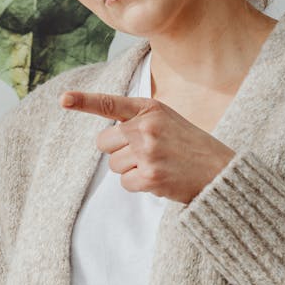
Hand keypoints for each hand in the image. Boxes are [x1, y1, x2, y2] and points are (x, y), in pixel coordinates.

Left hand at [60, 91, 234, 202]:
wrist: (221, 171)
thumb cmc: (190, 146)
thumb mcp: (167, 120)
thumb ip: (139, 120)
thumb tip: (107, 137)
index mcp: (150, 109)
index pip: (110, 104)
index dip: (83, 102)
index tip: (63, 99)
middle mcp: (146, 127)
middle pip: (103, 142)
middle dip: (117, 150)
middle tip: (145, 153)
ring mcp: (147, 152)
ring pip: (113, 165)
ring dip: (130, 169)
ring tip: (158, 165)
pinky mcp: (150, 177)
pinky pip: (125, 183)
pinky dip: (139, 185)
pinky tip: (160, 178)